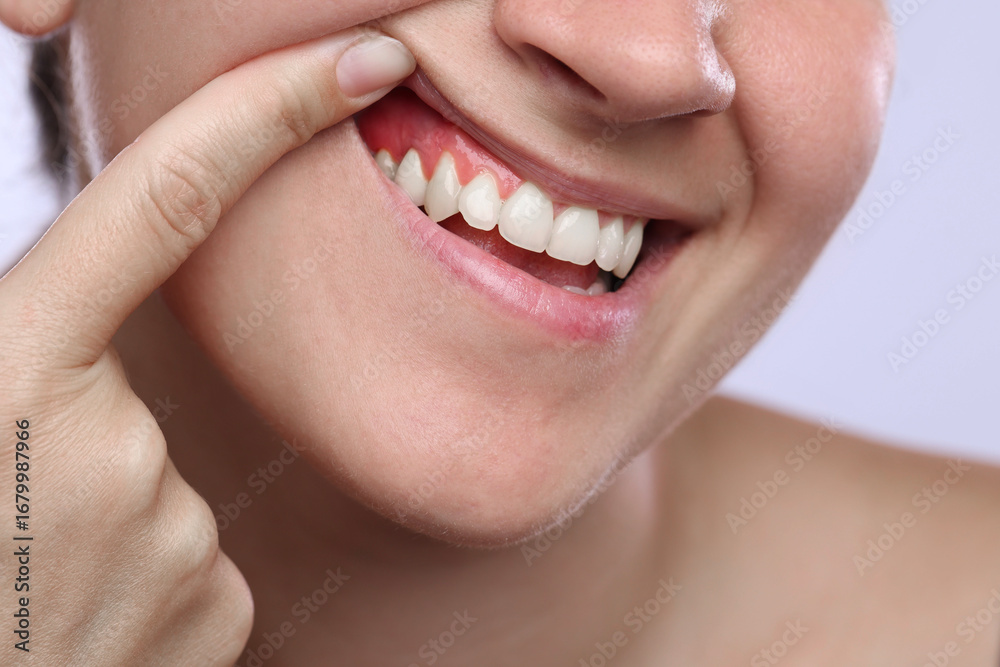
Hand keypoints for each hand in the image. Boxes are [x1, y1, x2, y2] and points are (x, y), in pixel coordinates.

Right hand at [0, 28, 412, 664]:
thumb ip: (16, 338)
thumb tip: (67, 327)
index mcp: (7, 373)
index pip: (166, 195)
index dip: (271, 106)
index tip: (367, 56)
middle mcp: (110, 447)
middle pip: (143, 385)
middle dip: (87, 433)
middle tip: (8, 519)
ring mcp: (174, 534)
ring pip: (170, 480)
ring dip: (106, 516)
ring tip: (29, 586)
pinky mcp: (218, 607)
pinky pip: (201, 555)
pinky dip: (146, 577)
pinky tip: (82, 623)